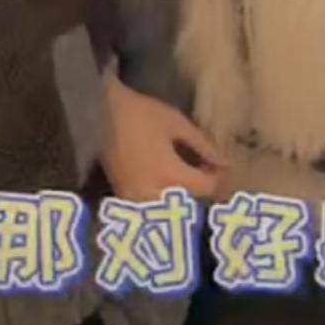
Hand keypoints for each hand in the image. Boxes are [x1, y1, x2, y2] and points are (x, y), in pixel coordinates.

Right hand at [100, 73, 228, 201]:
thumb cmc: (141, 114)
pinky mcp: (123, 198)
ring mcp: (136, 199)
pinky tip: (167, 181)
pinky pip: (151, 208)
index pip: (206, 188)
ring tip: (188, 175)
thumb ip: (203, 145)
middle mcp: (153, 194)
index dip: (219, 177)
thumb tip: (224, 162)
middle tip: (207, 169)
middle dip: (202, 189)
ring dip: (183, 197)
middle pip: (190, 203)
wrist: (100, 114)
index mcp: (170, 174)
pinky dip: (164, 199)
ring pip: (169, 210)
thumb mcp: (177, 123)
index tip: (223, 165)